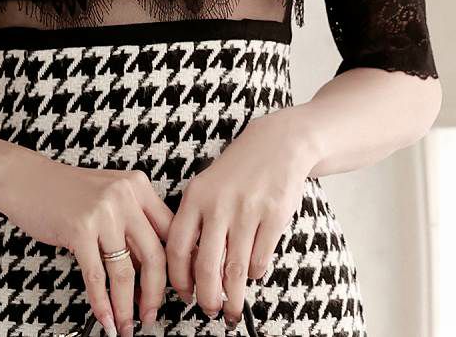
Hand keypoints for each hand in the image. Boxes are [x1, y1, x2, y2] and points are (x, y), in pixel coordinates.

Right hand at [0, 149, 174, 335]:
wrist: (28, 178)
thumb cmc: (67, 191)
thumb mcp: (110, 195)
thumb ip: (132, 223)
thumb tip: (151, 271)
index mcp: (138, 185)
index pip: (170, 232)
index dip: (176, 266)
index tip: (177, 290)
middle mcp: (125, 195)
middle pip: (154, 255)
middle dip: (155, 294)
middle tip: (151, 315)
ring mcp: (103, 212)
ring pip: (125, 272)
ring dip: (126, 307)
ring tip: (125, 325)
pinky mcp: (79, 228)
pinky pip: (96, 276)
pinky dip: (102, 303)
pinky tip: (105, 317)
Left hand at [164, 110, 316, 327]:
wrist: (278, 143)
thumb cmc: (238, 170)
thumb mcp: (207, 187)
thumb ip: (197, 221)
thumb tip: (190, 269)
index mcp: (196, 196)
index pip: (177, 247)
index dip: (178, 278)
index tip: (183, 294)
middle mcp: (219, 204)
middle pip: (205, 266)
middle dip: (206, 298)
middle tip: (209, 311)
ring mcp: (247, 211)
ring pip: (235, 270)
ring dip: (233, 297)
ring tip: (231, 310)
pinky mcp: (274, 216)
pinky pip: (260, 260)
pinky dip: (254, 274)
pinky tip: (251, 274)